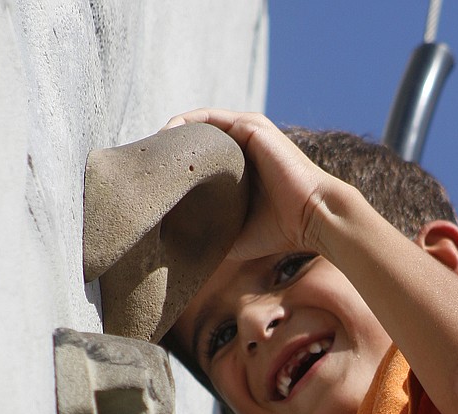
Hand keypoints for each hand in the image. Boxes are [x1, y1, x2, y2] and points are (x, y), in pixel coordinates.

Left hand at [163, 109, 334, 259]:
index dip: (174, 165)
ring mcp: (248, 131)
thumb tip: (177, 250)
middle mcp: (243, 144)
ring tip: (151, 152)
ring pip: (198, 125)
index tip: (151, 179)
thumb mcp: (235, 233)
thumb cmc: (280, 231)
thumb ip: (210, 231)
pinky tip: (167, 139)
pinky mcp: (251, 126)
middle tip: (144, 166)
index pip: (200, 157)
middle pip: (195, 138)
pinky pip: (209, 118)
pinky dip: (186, 124)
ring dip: (172, 134)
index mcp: (241, 166)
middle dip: (169, 149)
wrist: (314, 218)